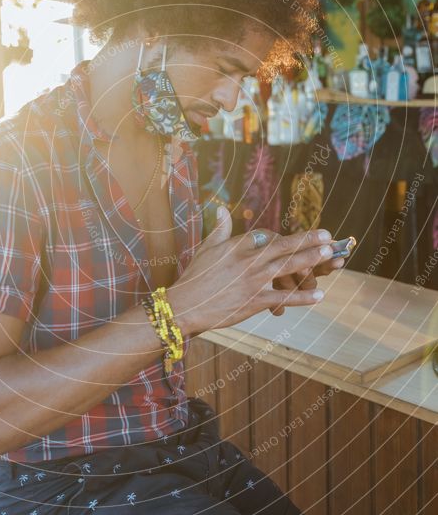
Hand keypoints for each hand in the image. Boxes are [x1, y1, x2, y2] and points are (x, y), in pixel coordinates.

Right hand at [167, 209, 334, 336]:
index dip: (282, 236)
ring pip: (287, 267)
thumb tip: (221, 208)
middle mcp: (248, 260)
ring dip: (310, 259)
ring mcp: (253, 281)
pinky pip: (283, 297)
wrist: (185, 306)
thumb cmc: (194, 277)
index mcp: (237, 246)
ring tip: (328, 254)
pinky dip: (302, 297)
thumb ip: (219, 229)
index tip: (296, 236)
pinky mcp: (255, 301)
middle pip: (283, 246)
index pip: (265, 234)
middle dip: (307, 240)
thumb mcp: (205, 249)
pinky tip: (319, 296)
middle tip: (328, 235)